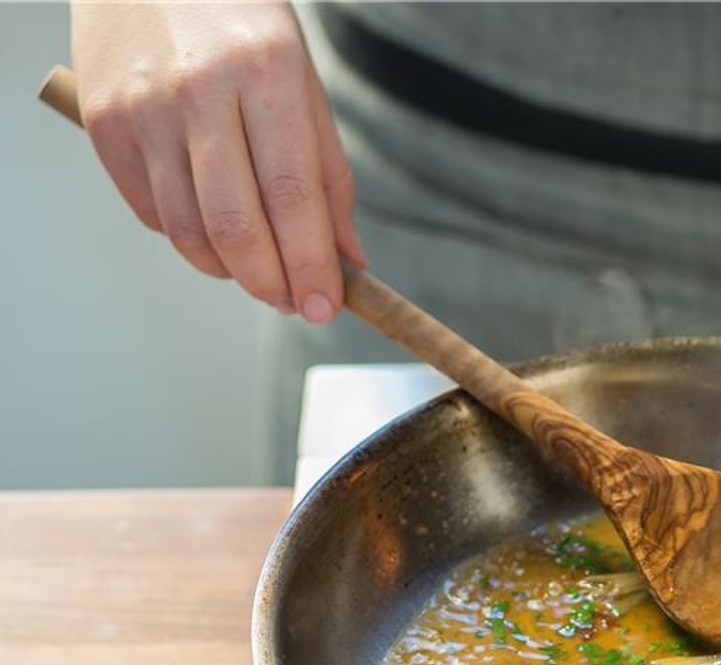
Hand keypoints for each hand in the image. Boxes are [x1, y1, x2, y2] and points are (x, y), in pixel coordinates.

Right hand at [70, 1, 364, 322]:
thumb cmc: (241, 25)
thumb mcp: (304, 86)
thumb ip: (328, 177)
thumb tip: (346, 261)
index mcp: (267, 73)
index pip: (294, 198)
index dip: (311, 267)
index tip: (324, 308)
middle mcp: (200, 91)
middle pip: (236, 227)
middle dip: (271, 284)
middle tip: (293, 302)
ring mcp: (143, 108)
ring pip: (189, 233)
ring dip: (229, 271)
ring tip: (257, 270)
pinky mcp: (102, 122)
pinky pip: (151, 214)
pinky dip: (189, 240)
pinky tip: (212, 228)